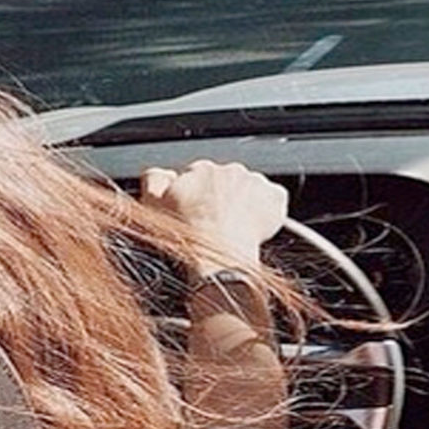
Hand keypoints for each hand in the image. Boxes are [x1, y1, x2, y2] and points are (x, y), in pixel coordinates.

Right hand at [140, 160, 287, 271]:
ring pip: (251, 189)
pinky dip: (268, 209)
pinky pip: (273, 198)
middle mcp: (231, 170)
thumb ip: (154, 179)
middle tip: (218, 222)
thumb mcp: (153, 206)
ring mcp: (256, 182)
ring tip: (236, 227)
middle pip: (228, 181)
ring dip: (245, 202)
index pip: (201, 175)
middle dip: (224, 197)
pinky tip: (255, 226)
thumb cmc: (189, 238)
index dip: (200, 195)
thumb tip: (161, 172)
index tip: (200, 211)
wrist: (220, 258)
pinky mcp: (275, 197)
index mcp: (201, 169)